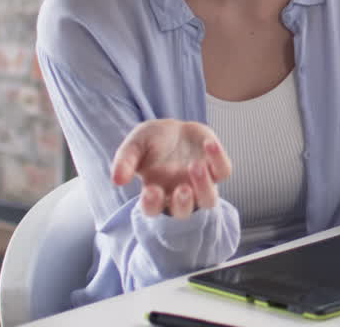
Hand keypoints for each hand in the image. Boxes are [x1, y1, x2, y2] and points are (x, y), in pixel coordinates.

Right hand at [111, 119, 232, 218]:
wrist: (173, 128)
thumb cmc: (151, 142)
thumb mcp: (134, 146)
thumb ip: (124, 161)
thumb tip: (116, 180)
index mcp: (156, 193)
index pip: (153, 209)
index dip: (153, 204)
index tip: (150, 191)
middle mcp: (179, 193)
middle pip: (184, 212)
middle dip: (183, 204)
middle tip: (181, 189)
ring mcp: (200, 183)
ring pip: (209, 199)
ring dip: (204, 187)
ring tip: (195, 166)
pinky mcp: (216, 168)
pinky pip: (223, 171)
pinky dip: (218, 159)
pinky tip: (209, 143)